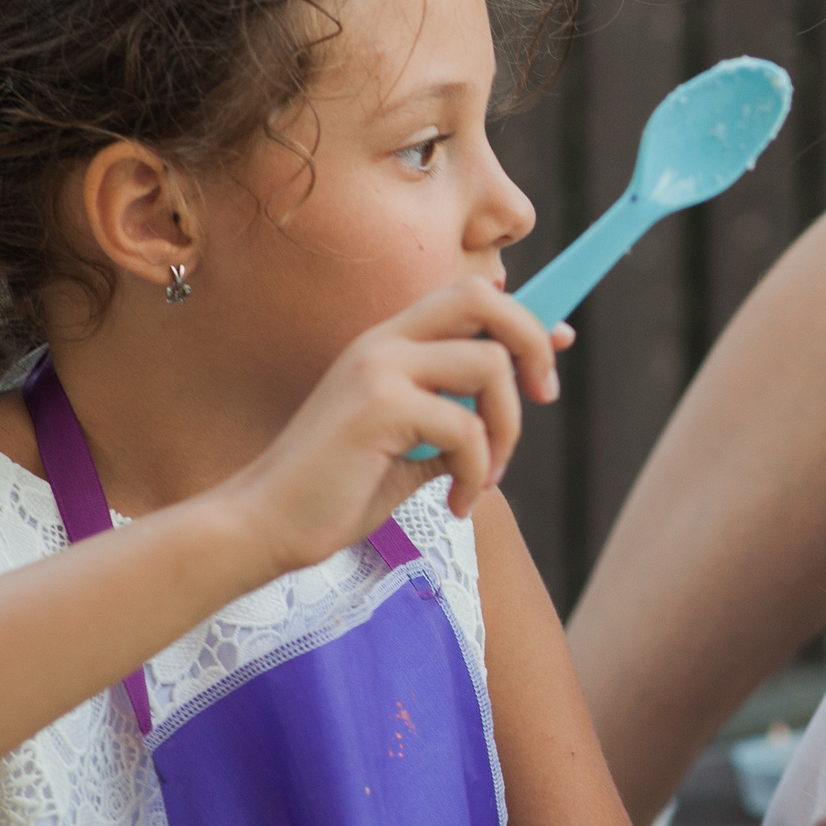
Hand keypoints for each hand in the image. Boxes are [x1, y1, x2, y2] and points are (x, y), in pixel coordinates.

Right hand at [206, 277, 570, 579]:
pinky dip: (479, 471)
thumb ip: (457, 416)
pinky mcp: (378, 406)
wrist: (263, 526)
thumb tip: (519, 398)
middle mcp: (383, 341)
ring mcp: (378, 367)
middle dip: (532, 343)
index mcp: (389, 344)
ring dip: (508, 431)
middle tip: (544, 398)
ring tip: (486, 478)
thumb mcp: (412, 448)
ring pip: (490, 365)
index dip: (526, 314)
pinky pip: (468, 425)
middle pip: (484, 299)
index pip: (468, 299)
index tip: (562, 340)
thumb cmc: (338, 491)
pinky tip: (457, 502)